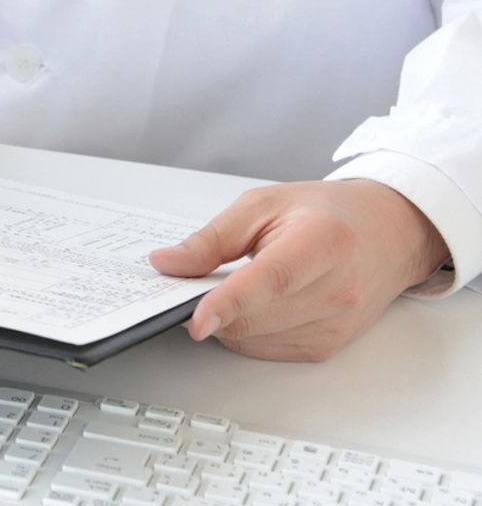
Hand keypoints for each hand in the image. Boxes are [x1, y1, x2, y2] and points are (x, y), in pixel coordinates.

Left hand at [150, 180, 449, 361]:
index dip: (229, 302)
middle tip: (198, 281)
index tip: (196, 321)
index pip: (271, 280)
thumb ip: (211, 238)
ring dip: (229, 320)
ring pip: (255, 339)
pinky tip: (257, 304)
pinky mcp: (330, 345)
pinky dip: (247, 332)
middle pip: (255, 317)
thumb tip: (166, 264)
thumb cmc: (324, 213)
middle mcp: (338, 289)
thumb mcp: (261, 204)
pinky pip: (268, 350)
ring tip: (239, 283)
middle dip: (212, 305)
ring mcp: (338, 323)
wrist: (388, 232)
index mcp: (323, 241)